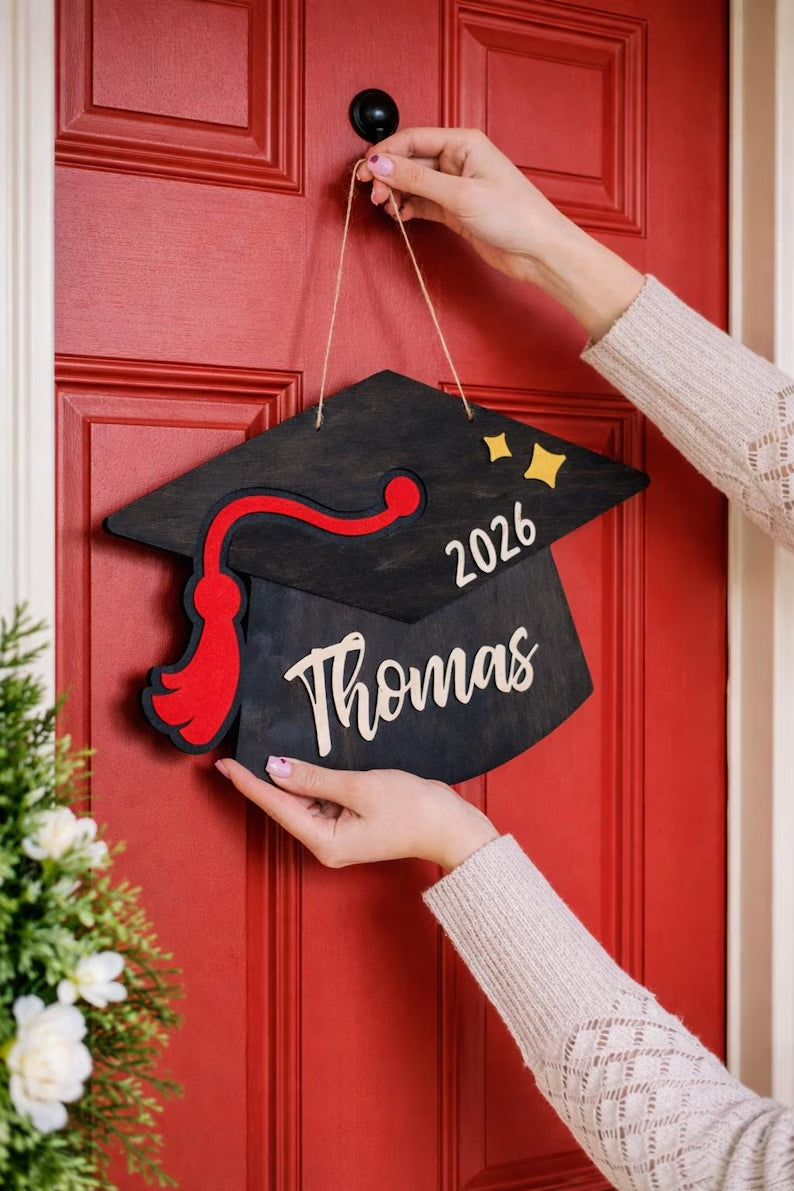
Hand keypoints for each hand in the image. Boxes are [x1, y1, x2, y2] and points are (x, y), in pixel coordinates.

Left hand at [215, 756, 498, 871]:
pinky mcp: (348, 823)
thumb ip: (314, 778)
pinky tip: (296, 763)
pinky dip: (306, 781)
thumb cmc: (412, 808)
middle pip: (283, 806)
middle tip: (234, 751)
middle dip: (260, 779)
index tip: (223, 764)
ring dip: (283, 778)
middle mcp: (325, 843)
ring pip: (299, 802)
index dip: (248, 783)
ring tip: (259, 751)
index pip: (275, 806)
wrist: (450, 826)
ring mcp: (337, 834)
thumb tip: (274, 768)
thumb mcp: (360, 787)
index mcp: (324, 842)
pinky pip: (318, 800)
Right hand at [357, 126, 570, 285]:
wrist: (539, 250)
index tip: (366, 170)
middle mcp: (459, 160)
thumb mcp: (461, 195)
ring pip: (414, 184)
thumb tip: (382, 164)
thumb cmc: (516, 215)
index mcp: (464, 143)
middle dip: (389, 177)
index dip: (386, 152)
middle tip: (375, 195)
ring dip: (396, 195)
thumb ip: (417, 180)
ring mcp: (456, 186)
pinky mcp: (456, 210)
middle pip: (410, 161)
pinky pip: (423, 203)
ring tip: (388, 208)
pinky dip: (409, 209)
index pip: (413, 139)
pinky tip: (401, 215)